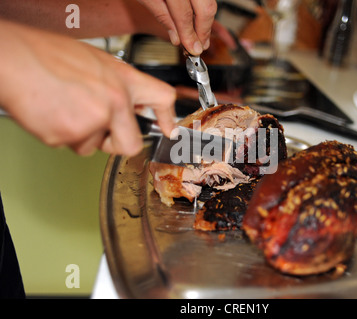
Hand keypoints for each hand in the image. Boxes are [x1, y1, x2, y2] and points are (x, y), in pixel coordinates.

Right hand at [0, 20, 175, 156]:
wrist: (14, 59)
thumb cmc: (48, 55)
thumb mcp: (97, 62)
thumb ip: (118, 85)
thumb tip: (127, 103)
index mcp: (123, 80)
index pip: (162, 98)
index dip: (168, 118)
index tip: (169, 130)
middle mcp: (114, 102)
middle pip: (131, 144)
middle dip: (116, 143)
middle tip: (101, 130)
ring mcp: (92, 121)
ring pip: (93, 146)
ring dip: (81, 134)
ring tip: (64, 107)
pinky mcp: (69, 136)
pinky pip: (71, 145)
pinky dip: (61, 134)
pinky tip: (53, 112)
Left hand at [138, 0, 216, 54]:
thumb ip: (162, 16)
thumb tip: (177, 37)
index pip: (184, 15)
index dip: (190, 35)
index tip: (192, 49)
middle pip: (206, 8)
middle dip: (204, 30)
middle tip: (200, 45)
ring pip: (209, 1)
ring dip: (206, 20)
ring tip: (201, 36)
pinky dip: (202, 9)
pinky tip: (198, 20)